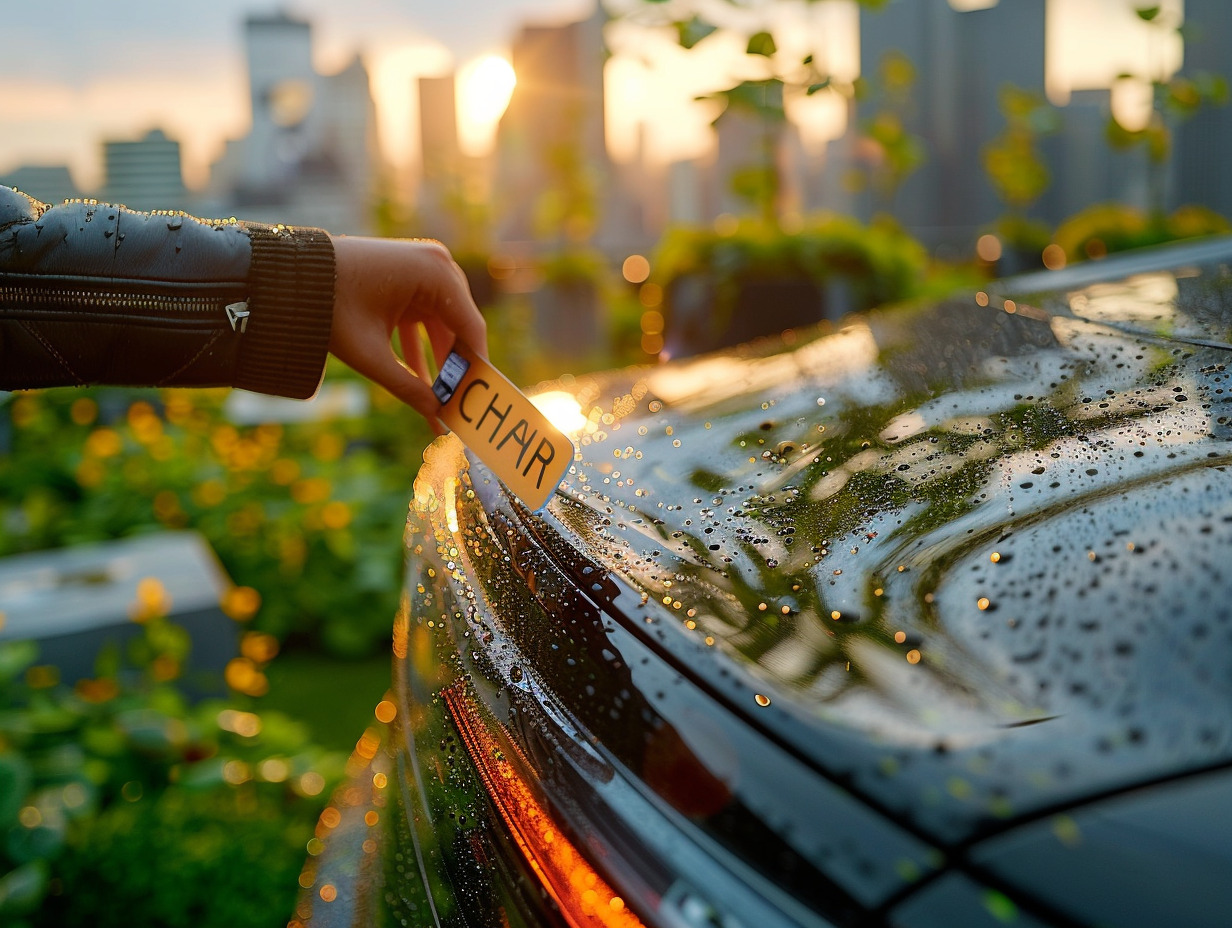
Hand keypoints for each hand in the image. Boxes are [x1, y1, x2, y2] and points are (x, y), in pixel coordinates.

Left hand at [327, 235, 488, 427]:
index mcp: (434, 274)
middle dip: (457, 367)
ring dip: (440, 359)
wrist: (289, 274)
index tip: (480, 399)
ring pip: (443, 323)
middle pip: (460, 325)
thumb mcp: (369, 354)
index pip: (471, 328)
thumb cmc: (329, 306)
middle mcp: (435, 264)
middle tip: (460, 404)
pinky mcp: (407, 276)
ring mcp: (422, 267)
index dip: (477, 367)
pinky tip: (422, 379)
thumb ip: (408, 387)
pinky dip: (421, 345)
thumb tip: (437, 418)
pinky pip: (425, 315)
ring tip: (441, 398)